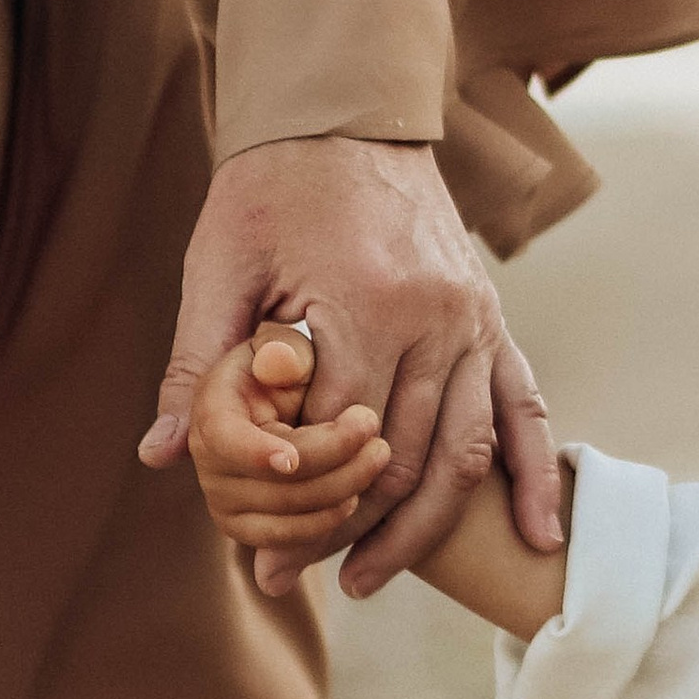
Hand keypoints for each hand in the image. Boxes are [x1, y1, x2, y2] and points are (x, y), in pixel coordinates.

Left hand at [139, 137, 561, 596]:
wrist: (348, 117)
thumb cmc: (272, 188)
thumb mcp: (218, 264)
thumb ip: (197, 362)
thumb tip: (162, 454)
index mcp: (367, 302)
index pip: (335, 435)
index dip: (295, 500)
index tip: (256, 553)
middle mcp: (436, 320)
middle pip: (398, 459)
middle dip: (345, 530)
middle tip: (292, 580)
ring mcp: (475, 323)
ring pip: (461, 455)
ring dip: (419, 530)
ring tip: (368, 580)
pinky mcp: (493, 324)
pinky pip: (526, 411)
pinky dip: (536, 478)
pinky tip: (536, 536)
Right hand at [183, 331, 389, 570]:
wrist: (286, 399)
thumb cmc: (294, 367)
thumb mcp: (290, 346)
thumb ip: (285, 350)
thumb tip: (278, 362)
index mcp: (211, 408)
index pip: (223, 439)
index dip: (256, 453)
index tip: (292, 458)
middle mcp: (206, 460)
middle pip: (270, 483)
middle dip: (333, 461)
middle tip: (378, 434)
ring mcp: (223, 499)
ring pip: (287, 516)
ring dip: (341, 490)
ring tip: (378, 456)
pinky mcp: (248, 527)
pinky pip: (289, 541)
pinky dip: (327, 523)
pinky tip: (356, 495)